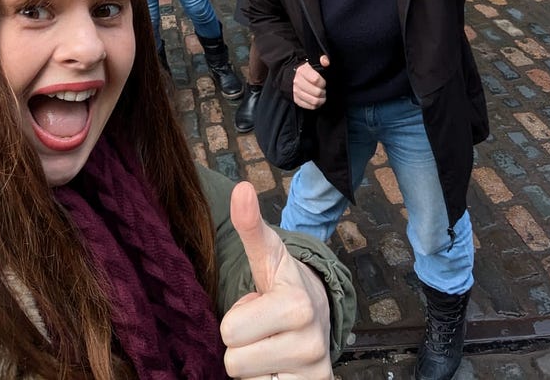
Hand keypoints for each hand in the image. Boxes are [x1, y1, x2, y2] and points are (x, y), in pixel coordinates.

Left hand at [221, 182, 332, 379]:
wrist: (320, 311)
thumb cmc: (283, 282)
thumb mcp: (267, 254)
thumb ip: (250, 225)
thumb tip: (241, 188)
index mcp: (297, 304)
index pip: (229, 332)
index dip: (236, 318)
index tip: (258, 305)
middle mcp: (310, 342)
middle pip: (234, 363)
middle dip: (242, 344)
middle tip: (262, 327)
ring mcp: (313, 371)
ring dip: (254, 364)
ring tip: (271, 343)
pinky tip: (280, 364)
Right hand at [293, 56, 329, 109]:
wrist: (293, 76)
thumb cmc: (307, 70)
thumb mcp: (313, 62)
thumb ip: (322, 60)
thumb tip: (326, 62)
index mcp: (302, 71)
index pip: (316, 79)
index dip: (323, 82)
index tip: (324, 82)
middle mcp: (297, 82)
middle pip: (316, 92)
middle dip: (323, 92)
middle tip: (324, 90)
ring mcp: (296, 92)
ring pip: (314, 101)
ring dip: (321, 100)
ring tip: (322, 95)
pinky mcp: (296, 100)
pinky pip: (310, 106)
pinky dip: (316, 105)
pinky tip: (318, 100)